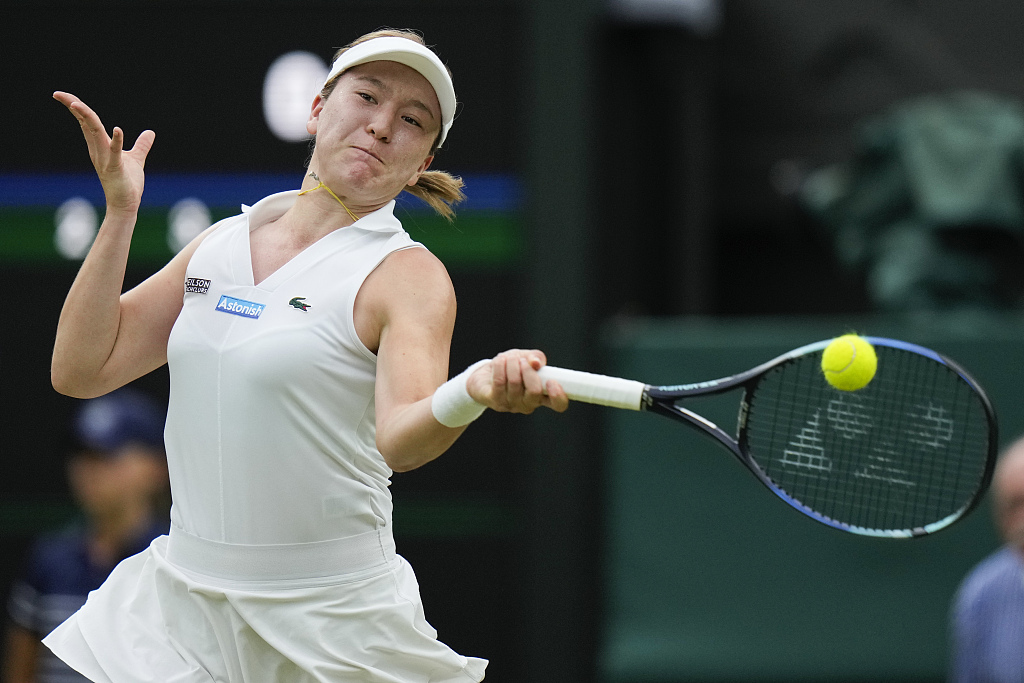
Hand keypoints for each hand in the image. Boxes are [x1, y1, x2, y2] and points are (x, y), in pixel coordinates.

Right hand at [53, 91, 154, 213]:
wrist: (126, 204)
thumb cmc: (127, 183)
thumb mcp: (136, 159)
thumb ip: (141, 145)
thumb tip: (150, 132)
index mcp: (100, 145)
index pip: (86, 122)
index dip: (76, 107)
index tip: (62, 95)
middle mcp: (98, 150)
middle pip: (85, 123)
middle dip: (73, 107)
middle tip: (58, 93)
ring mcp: (105, 159)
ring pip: (94, 134)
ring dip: (87, 118)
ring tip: (78, 104)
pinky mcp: (115, 169)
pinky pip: (115, 153)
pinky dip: (116, 141)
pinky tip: (118, 129)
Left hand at [467, 349, 568, 413]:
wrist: (485, 375)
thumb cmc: (511, 367)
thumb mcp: (527, 357)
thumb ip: (536, 357)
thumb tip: (536, 363)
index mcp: (542, 395)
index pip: (558, 404)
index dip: (559, 396)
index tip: (552, 381)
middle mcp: (528, 404)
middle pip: (535, 391)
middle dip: (528, 370)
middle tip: (522, 361)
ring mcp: (511, 405)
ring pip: (515, 382)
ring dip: (512, 363)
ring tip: (510, 358)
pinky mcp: (495, 401)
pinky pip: (500, 381)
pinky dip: (500, 365)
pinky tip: (500, 360)